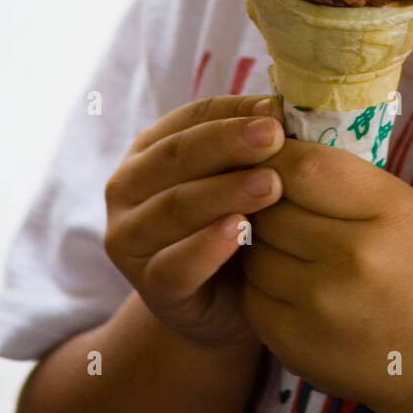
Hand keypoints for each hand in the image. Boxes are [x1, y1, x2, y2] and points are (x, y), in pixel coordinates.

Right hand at [104, 93, 285, 350]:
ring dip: (223, 192)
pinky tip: (240, 230)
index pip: (191, 118)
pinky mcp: (150, 287)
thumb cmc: (243, 226)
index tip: (277, 110)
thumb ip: (256, 146)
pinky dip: (207, 246)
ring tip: (271, 185)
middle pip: (178, 155)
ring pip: (174, 207)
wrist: (229, 306)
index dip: (233, 111)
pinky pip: (175, 265)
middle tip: (274, 137)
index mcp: (151, 149)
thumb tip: (284, 106)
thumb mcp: (246, 177)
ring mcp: (131, 238)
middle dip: (228, 143)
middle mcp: (129, 187)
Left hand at [239, 139, 412, 412]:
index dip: (275, 154)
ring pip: (255, 248)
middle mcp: (353, 256)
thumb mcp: (405, 209)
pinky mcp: (293, 341)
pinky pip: (251, 293)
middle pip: (271, 206)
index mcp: (389, 212)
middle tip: (276, 204)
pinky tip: (290, 286)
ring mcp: (320, 303)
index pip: (305, 167)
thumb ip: (345, 176)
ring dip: (261, 243)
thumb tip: (275, 142)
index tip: (268, 152)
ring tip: (291, 248)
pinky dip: (261, 285)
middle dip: (265, 200)